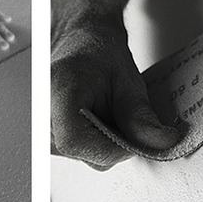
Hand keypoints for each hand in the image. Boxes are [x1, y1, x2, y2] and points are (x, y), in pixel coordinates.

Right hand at [51, 14, 178, 169]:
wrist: (83, 45)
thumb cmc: (97, 54)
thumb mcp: (127, 80)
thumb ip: (141, 115)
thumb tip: (160, 142)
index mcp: (55, 94)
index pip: (76, 142)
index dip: (113, 147)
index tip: (135, 138)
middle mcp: (42, 115)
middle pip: (84, 153)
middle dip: (116, 142)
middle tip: (123, 113)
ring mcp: (43, 129)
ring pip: (86, 157)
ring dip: (107, 141)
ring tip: (108, 111)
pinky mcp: (51, 138)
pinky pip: (82, 153)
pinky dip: (99, 141)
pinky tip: (100, 119)